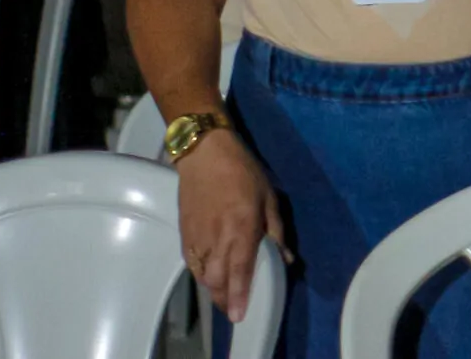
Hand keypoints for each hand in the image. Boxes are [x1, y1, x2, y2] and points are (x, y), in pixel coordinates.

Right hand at [175, 129, 286, 323]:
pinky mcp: (184, 235)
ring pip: (203, 275)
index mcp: (241, 227)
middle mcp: (217, 237)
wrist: (204, 155)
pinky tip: (209, 278)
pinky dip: (201, 275)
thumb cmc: (242, 172)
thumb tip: (286, 258)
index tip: (240, 314)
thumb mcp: (269, 198)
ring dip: (213, 290)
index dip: (240, 294)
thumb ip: (276, 231)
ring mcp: (197, 237)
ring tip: (224, 298)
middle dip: (225, 298)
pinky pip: (192, 264)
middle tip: (234, 309)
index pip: (240, 269)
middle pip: (217, 280)